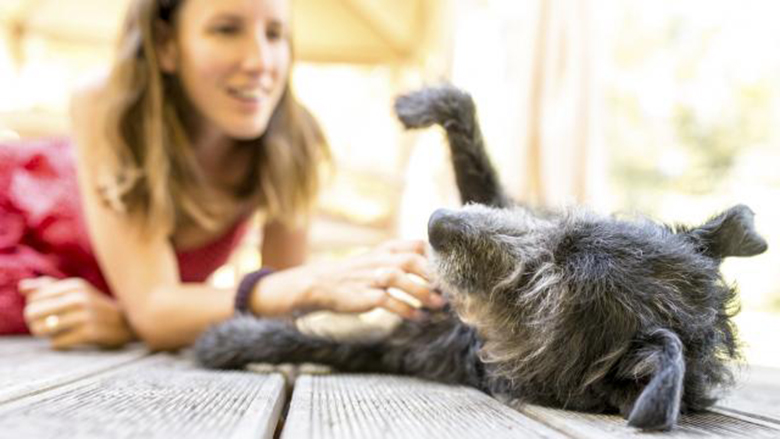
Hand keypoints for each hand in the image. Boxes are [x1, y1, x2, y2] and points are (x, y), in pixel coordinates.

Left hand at [20, 277, 135, 348]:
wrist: (128, 323)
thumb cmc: (95, 307)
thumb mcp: (76, 292)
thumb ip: (48, 287)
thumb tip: (22, 288)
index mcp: (74, 285)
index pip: (34, 298)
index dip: (34, 308)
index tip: (45, 313)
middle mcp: (79, 298)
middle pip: (32, 313)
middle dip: (34, 322)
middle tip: (43, 326)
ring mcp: (85, 316)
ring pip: (43, 329)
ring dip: (45, 334)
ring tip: (53, 333)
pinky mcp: (90, 333)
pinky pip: (57, 342)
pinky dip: (58, 343)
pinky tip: (66, 340)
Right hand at [293, 239, 445, 319]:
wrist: (322, 284)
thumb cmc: (357, 273)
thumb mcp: (379, 258)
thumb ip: (402, 259)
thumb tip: (434, 270)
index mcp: (387, 248)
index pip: (417, 245)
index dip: (436, 257)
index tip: (451, 271)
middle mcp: (380, 259)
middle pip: (411, 260)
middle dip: (432, 275)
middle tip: (448, 290)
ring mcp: (371, 277)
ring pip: (401, 280)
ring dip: (422, 293)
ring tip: (439, 306)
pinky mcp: (365, 296)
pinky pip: (389, 302)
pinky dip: (407, 310)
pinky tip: (420, 318)